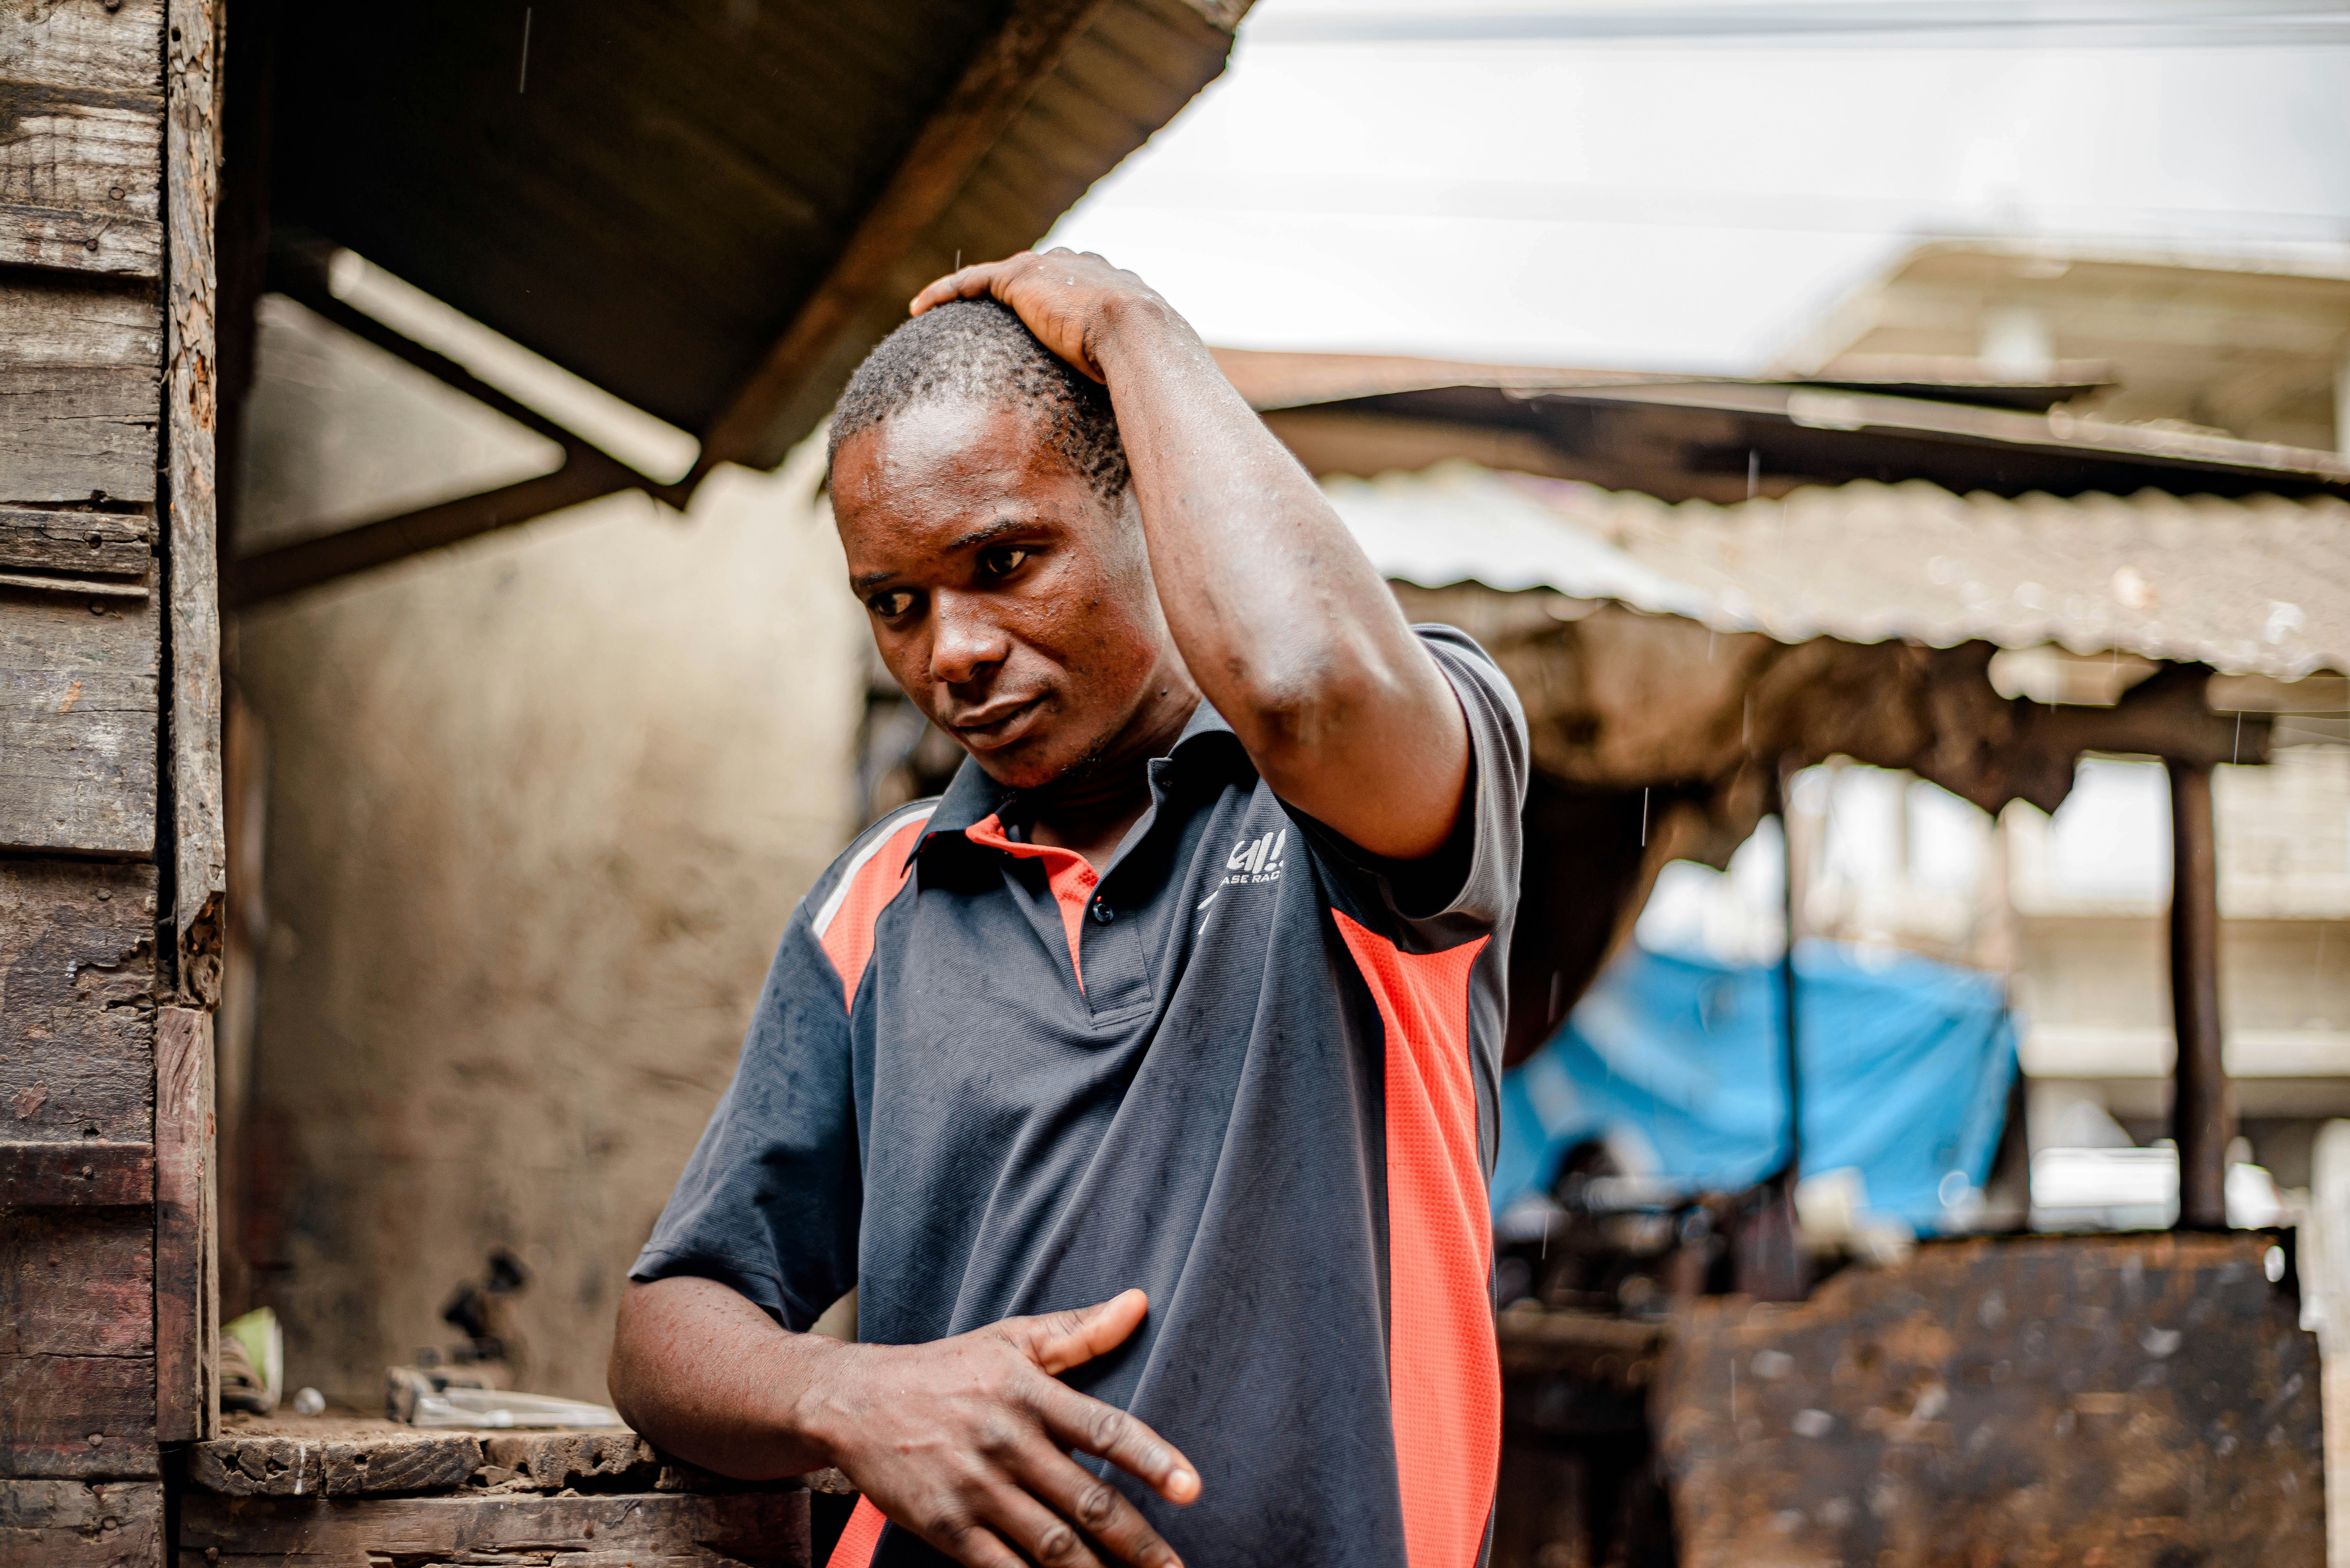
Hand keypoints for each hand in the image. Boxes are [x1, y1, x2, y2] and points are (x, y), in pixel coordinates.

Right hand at [801, 1289, 1199, 1567]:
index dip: (1152, 1459)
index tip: (1192, 1488)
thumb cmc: (947, 1368)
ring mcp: (976, 1489)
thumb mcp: (1012, 1338)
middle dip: (1139, 1544)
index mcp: (1030, 1394)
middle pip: (1087, 1502)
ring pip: (1051, 1545)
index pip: (1105, 1429)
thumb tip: (1139, 1302)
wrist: (854, 1401)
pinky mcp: (946, 1527)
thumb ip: (1079, 1330)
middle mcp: (1007, 1443)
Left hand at [910, 250, 1177, 383]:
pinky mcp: (1021, 277)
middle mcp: (1082, 267)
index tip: (1038, 326)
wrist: (1140, 334)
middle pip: (1036, 275)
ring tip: (944, 312)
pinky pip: (971, 282)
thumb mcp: (1142, 373)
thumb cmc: (1149, 365)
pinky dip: (945, 291)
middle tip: (990, 318)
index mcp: (1114, 287)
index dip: (1052, 305)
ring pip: (999, 275)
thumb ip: (1134, 386)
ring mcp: (1050, 267)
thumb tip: (1141, 434)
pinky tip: (918, 308)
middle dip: (1013, 290)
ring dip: (972, 291)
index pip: (1077, 288)